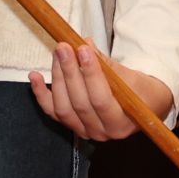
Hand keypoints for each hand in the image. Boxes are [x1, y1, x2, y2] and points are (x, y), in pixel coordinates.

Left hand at [28, 42, 173, 141]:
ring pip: (63, 108)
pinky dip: (41, 94)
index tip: (82, 49)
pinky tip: (34, 76)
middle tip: (63, 47)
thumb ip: (105, 63)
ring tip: (58, 53)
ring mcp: (84, 131)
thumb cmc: (139, 90)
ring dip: (58, 78)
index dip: (90, 74)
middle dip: (69, 72)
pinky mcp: (72, 125)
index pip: (101, 100)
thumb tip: (83, 44)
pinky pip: (52, 111)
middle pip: (79, 103)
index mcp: (121, 123)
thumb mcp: (130, 76)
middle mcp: (102, 133)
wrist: (144, 105)